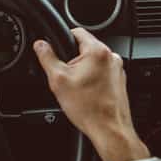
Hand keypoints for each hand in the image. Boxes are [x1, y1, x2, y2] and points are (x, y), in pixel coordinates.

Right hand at [33, 28, 148, 160]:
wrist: (109, 130)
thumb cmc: (89, 108)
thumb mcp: (58, 80)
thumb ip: (47, 57)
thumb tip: (40, 44)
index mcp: (97, 51)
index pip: (77, 31)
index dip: (63, 38)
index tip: (57, 50)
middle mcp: (111, 57)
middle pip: (85, 48)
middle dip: (72, 60)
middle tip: (66, 77)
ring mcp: (117, 70)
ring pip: (93, 62)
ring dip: (83, 70)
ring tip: (78, 89)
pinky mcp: (119, 81)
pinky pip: (102, 73)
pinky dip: (93, 80)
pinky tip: (87, 95)